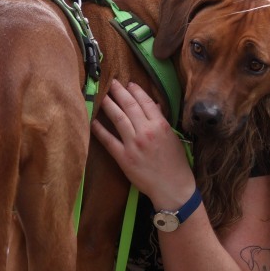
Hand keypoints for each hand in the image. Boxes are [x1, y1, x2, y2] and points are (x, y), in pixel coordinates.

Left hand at [92, 80, 194, 207]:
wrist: (172, 188)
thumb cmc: (176, 163)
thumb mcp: (173, 138)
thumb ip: (161, 120)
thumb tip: (153, 105)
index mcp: (160, 125)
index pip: (145, 102)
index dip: (135, 90)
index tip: (129, 83)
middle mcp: (146, 132)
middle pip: (129, 106)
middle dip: (119, 92)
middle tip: (111, 83)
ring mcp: (134, 144)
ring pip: (118, 118)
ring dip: (109, 105)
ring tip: (102, 95)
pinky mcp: (124, 158)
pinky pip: (109, 140)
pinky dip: (100, 130)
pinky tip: (93, 121)